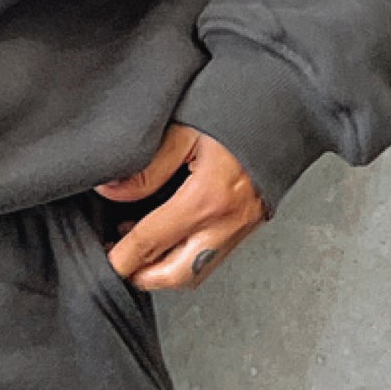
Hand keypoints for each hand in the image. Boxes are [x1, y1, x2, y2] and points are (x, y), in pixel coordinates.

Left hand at [96, 124, 264, 292]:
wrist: (285, 111)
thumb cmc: (238, 113)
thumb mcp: (184, 130)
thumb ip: (147, 167)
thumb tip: (112, 191)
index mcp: (206, 199)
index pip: (152, 242)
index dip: (122, 256)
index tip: (105, 259)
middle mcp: (226, 223)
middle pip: (177, 275)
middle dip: (144, 277)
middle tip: (120, 263)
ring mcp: (240, 228)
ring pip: (197, 273)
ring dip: (165, 272)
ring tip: (141, 251)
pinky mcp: (248, 225)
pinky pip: (212, 257)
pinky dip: (186, 258)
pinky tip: (171, 237)